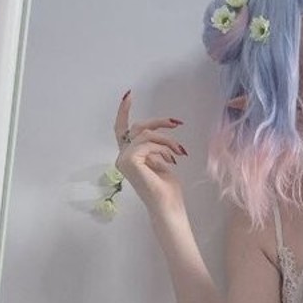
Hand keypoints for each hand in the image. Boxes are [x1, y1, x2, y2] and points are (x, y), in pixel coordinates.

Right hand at [113, 91, 188, 216]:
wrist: (168, 207)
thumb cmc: (167, 190)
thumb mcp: (162, 162)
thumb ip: (155, 149)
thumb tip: (158, 136)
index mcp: (129, 157)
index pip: (122, 130)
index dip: (124, 111)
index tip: (129, 95)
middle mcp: (122, 157)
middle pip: (137, 127)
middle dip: (158, 122)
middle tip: (176, 123)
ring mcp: (123, 160)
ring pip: (146, 135)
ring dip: (167, 140)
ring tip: (180, 151)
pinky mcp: (129, 161)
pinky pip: (148, 143)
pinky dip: (163, 148)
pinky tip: (171, 159)